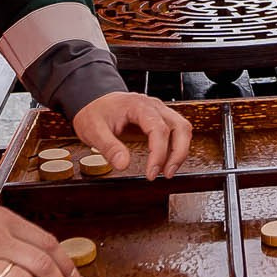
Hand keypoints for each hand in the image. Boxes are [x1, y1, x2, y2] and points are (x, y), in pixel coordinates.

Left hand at [72, 91, 192, 179]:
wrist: (94, 102)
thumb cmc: (95, 113)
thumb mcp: (94, 131)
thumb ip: (109, 148)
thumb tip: (123, 165)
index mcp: (138, 105)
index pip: (158, 128)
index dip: (158, 153)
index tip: (151, 173)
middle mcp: (154, 106)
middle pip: (180, 127)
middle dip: (178, 153)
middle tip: (166, 174)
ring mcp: (159, 111)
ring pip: (183, 128)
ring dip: (180, 151)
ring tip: (167, 171)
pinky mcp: (160, 118)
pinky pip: (177, 131)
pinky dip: (176, 147)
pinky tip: (166, 162)